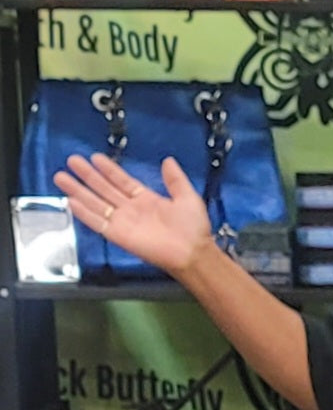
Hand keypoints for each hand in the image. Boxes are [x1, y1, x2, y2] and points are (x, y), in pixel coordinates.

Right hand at [53, 153, 214, 277]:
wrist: (192, 252)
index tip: (95, 157)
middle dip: (87, 175)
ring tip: (61, 177)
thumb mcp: (187, 196)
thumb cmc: (193, 226)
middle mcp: (131, 208)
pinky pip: (98, 222)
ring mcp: (123, 222)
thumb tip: (168, 160)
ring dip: (79, 190)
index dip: (108, 169)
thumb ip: (175, 179)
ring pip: (96, 202)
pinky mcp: (118, 235)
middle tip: (71, 160)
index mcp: (146, 199)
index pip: (122, 180)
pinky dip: (84, 213)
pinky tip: (71, 202)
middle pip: (104, 188)